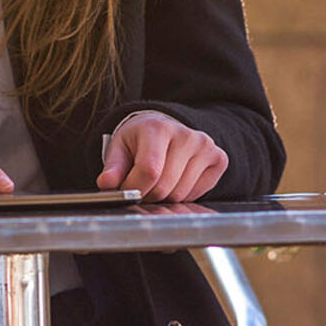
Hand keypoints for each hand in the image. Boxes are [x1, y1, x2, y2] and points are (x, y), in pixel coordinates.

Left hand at [96, 113, 226, 202]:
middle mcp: (186, 135)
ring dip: (165, 197)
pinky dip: (184, 195)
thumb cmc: (140, 139)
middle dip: (148, 195)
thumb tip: (107, 184)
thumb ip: (113, 166)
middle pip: (165, 186)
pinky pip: (198, 194)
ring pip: (181, 195)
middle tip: (142, 187)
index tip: (127, 190)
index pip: (149, 170)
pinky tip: (176, 180)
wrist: (164, 127)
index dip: (134, 188)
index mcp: (157, 128)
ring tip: (158, 182)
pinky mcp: (219, 159)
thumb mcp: (119, 147)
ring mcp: (205, 146)